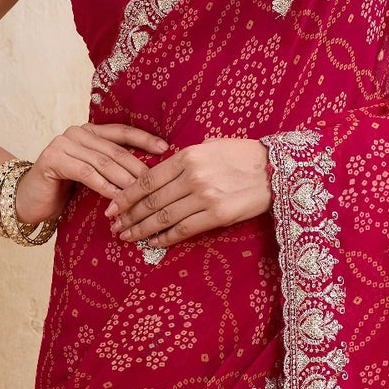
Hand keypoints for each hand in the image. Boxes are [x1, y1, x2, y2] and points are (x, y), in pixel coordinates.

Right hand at [12, 120, 170, 227]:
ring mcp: (63, 143)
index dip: (144, 139)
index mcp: (89, 132)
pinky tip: (117, 199)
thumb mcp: (93, 175)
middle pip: (115, 150)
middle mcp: (77, 133)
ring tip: (140, 195)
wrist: (28, 200)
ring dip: (124, 180)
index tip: (166, 149)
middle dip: (138, 168)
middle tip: (157, 184)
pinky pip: (86, 173)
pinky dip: (104, 186)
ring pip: (103, 162)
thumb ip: (112, 167)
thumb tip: (148, 174)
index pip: (122, 132)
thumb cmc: (64, 190)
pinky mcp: (53, 159)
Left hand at [107, 137, 271, 249]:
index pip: (147, 180)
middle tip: (114, 226)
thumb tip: (159, 173)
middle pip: (150, 201)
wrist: (275, 169)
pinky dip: (165, 238)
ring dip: (141, 230)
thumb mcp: (209, 147)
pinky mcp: (217, 215)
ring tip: (128, 236)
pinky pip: (184, 230)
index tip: (112, 207)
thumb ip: (184, 160)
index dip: (126, 196)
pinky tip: (153, 242)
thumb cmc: (242, 156)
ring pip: (163, 218)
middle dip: (128, 216)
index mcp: (187, 157)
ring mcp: (204, 198)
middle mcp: (192, 177)